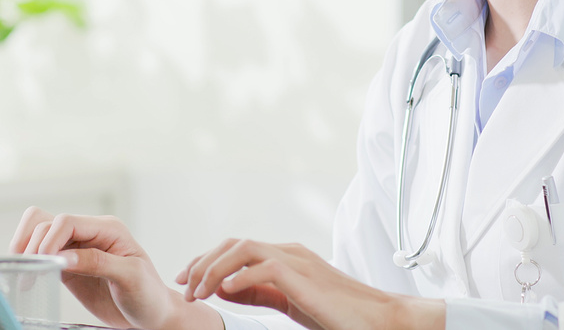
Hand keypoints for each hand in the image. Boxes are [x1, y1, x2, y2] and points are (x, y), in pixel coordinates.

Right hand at [10, 207, 222, 329]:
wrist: (151, 314)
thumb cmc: (148, 295)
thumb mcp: (130, 276)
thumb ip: (97, 262)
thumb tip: (63, 257)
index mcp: (108, 229)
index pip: (67, 222)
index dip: (50, 239)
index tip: (45, 262)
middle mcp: (90, 234)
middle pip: (47, 223)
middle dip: (34, 243)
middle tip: (30, 270)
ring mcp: (77, 249)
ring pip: (40, 233)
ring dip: (26, 248)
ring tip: (25, 273)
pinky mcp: (69, 266)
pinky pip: (42, 254)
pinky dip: (31, 261)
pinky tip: (29, 278)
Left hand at [176, 239, 443, 329]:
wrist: (380, 320)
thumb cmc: (339, 315)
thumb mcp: (290, 303)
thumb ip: (260, 292)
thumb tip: (224, 287)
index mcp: (286, 258)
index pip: (237, 249)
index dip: (207, 261)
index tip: (186, 280)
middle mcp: (289, 252)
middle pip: (234, 243)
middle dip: (202, 261)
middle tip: (183, 284)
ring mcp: (297, 261)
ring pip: (243, 249)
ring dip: (213, 268)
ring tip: (197, 291)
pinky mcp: (303, 277)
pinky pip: (262, 267)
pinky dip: (238, 277)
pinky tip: (225, 293)